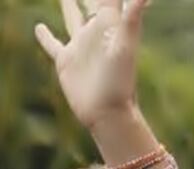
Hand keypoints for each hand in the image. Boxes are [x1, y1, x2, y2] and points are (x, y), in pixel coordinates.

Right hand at [35, 0, 149, 129]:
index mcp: (111, 26)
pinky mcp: (66, 61)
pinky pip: (53, 44)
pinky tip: (39, 27)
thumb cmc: (120, 80)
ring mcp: (81, 47)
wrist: (108, 112)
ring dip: (69, 7)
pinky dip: (45, 36)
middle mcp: (96, 33)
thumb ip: (132, 17)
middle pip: (91, 4)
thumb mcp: (126, 44)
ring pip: (73, 19)